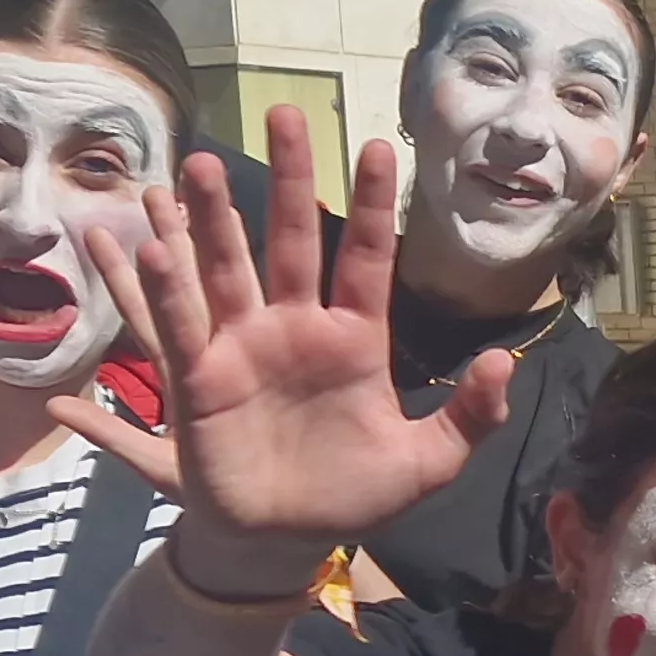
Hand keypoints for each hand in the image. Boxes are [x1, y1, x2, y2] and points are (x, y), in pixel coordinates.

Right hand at [53, 107, 508, 590]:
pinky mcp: (200, 383)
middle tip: (283, 111)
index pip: (365, 256)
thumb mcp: (427, 466)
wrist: (288, 544)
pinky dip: (168, 289)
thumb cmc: (356, 497)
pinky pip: (184, 328)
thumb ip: (468, 416)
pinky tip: (153, 246)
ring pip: (225, 268)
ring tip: (194, 162)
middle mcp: (295, 329)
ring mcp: (244, 349)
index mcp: (355, 340)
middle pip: (289, 238)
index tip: (379, 145)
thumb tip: (502, 360)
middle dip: (285, 177)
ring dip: (210, 218)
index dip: (371, 203)